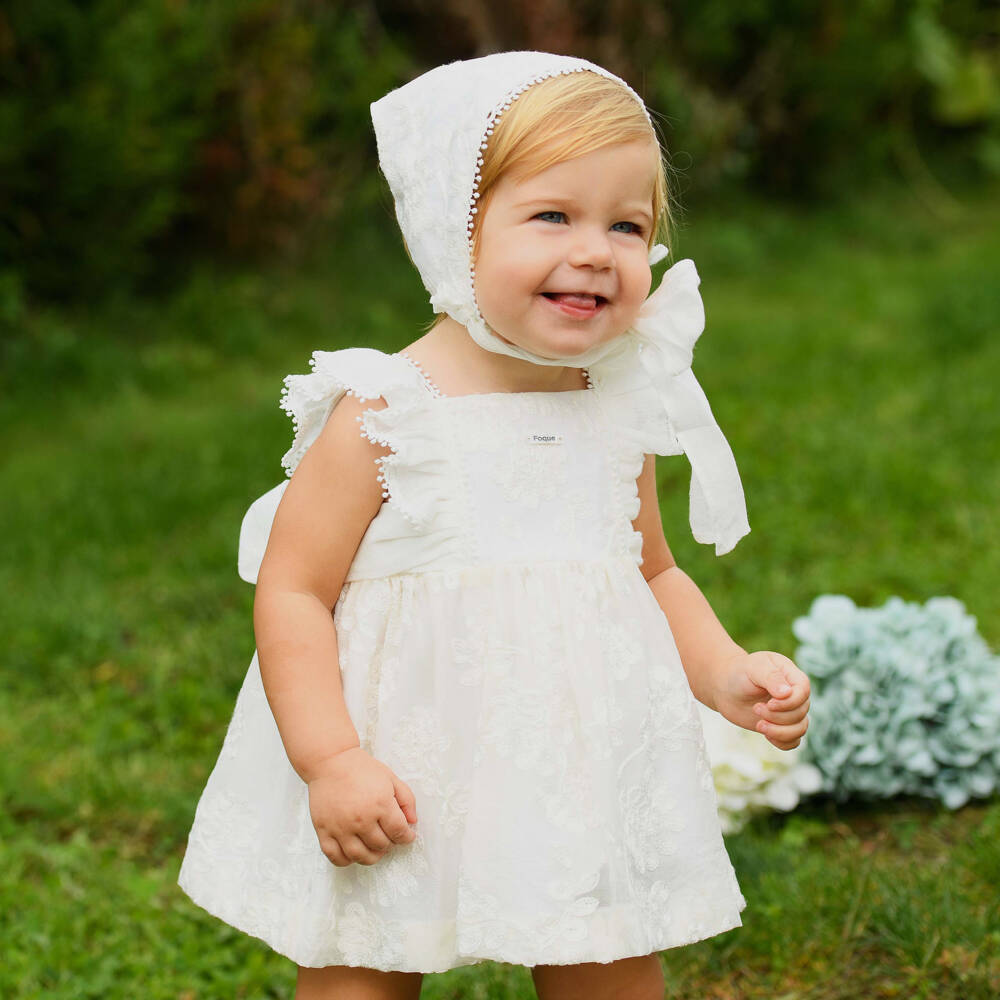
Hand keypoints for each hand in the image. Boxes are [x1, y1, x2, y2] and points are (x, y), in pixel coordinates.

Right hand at [306, 746, 418, 866]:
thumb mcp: (390, 778)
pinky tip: (353, 851)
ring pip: (360, 856)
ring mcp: (341, 827)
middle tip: (388, 836)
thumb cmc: (361, 768)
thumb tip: (412, 822)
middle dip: (389, 843)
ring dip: (372, 856)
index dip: (407, 837)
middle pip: (381, 845)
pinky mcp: (324, 831)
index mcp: (380, 804)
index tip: (406, 836)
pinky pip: (336, 857)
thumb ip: (406, 799)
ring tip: (374, 847)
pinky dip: (346, 860)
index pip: (399, 832)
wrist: (330, 761)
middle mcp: (361, 818)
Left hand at [712, 650, 810, 749]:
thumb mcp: (753, 667)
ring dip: (780, 731)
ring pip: (800, 728)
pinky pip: (794, 741)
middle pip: (801, 712)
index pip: (803, 691)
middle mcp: (794, 694)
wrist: (725, 687)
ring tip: (759, 725)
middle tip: (756, 708)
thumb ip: (771, 677)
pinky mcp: (781, 725)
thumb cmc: (739, 672)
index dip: (790, 702)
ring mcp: (789, 711)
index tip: (769, 704)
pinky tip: (766, 734)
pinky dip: (783, 742)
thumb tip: (787, 693)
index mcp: (791, 675)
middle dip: (778, 716)